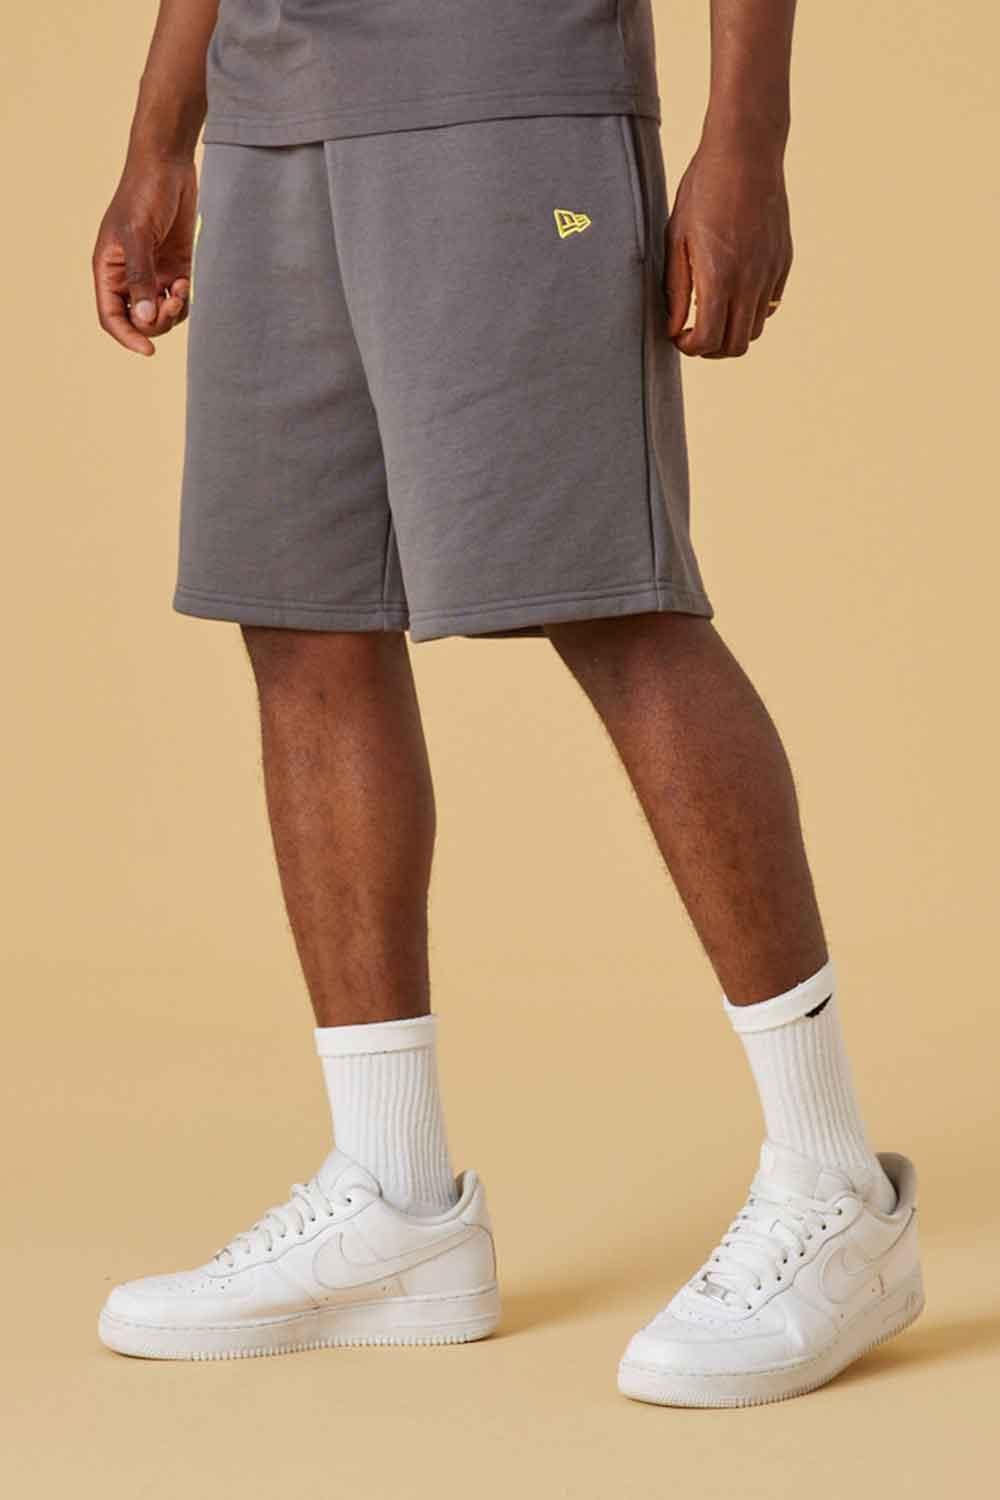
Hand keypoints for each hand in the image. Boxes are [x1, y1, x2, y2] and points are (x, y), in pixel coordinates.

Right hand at [93, 157, 197, 355]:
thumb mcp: (138, 234)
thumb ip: (140, 276)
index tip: (148, 349)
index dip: (127, 337)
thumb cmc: (144, 193)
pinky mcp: (175, 267)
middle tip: (171, 300)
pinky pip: (178, 301)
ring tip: (181, 288)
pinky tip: (186, 283)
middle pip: (138, 321)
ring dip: (172, 312)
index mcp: (109, 270)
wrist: (168, 165)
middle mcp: (129, 276)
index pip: (111, 317)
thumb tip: (143, 314)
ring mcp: (153, 273)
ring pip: (160, 315)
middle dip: (156, 321)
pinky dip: (184, 301)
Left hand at [665, 141, 791, 358]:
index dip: (690, 347)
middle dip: (711, 349)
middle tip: (694, 333)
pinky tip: (733, 292)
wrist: (746, 152)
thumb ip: (676, 288)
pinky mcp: (783, 261)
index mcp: (718, 277)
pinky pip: (770, 304)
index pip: (709, 340)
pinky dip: (750, 311)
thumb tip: (674, 327)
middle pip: (736, 345)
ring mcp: (771, 272)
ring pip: (755, 329)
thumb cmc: (703, 190)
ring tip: (713, 314)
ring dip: (732, 331)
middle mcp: (750, 280)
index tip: (679, 336)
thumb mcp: (677, 238)